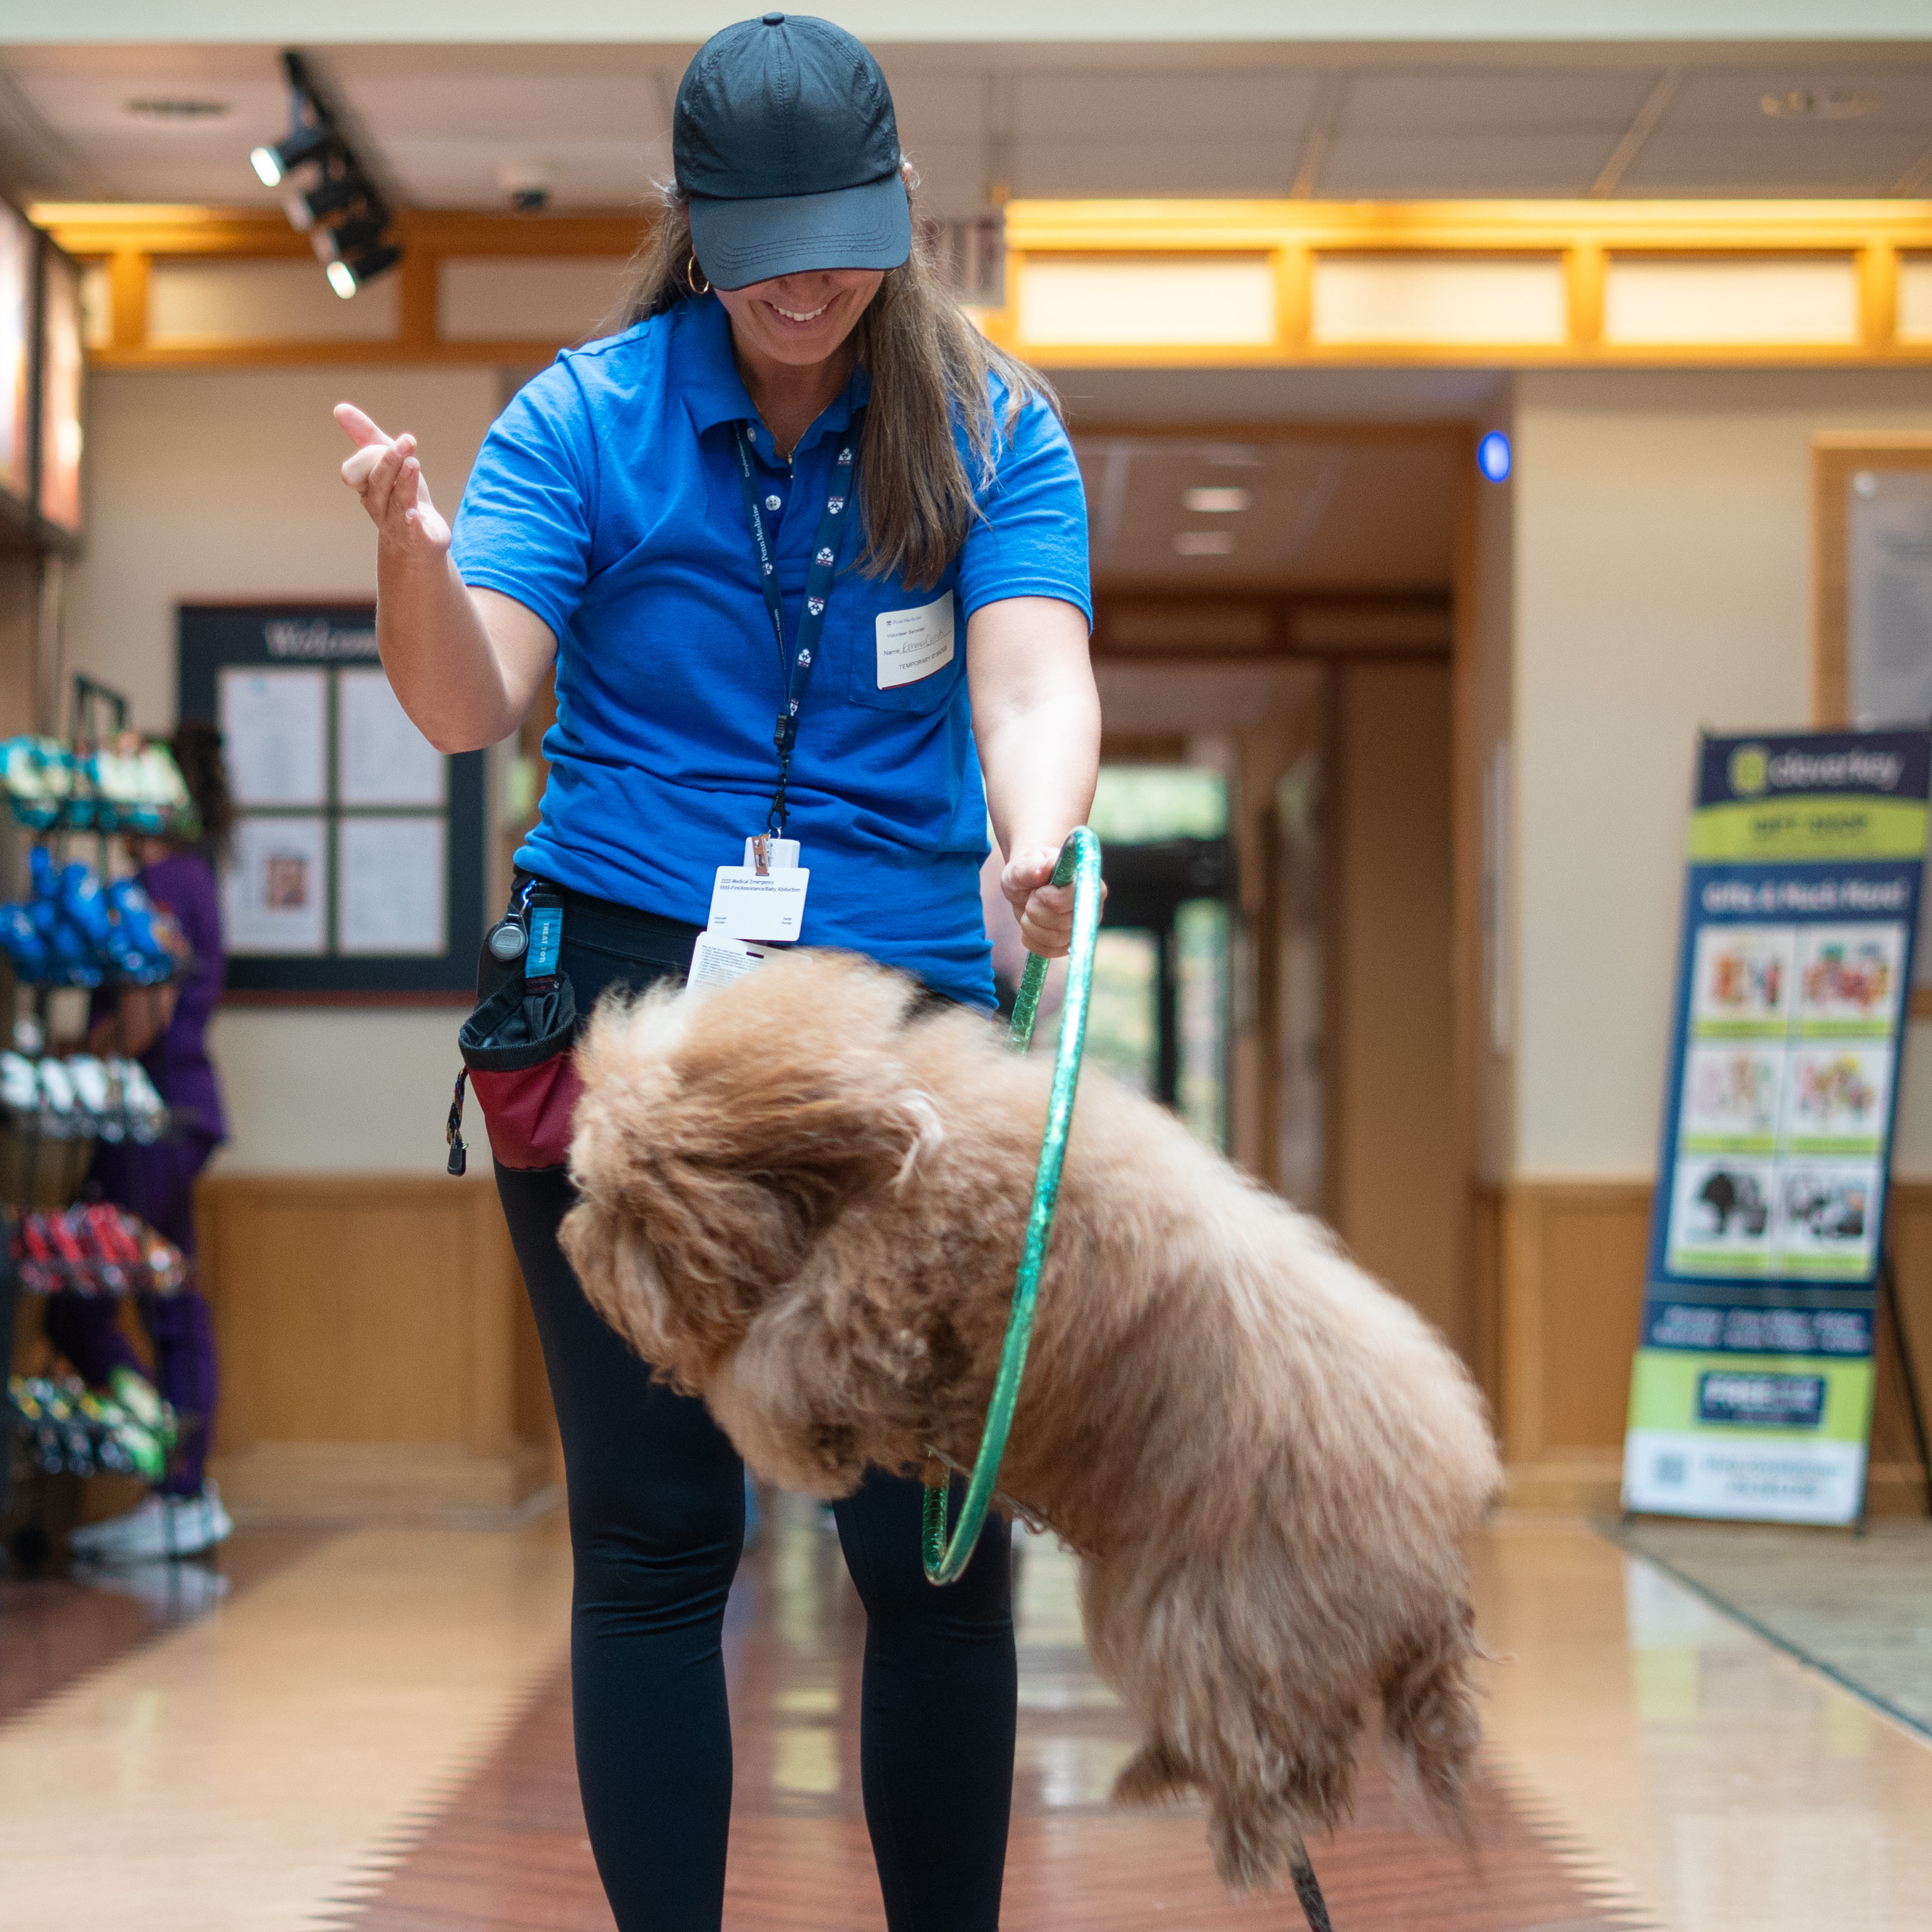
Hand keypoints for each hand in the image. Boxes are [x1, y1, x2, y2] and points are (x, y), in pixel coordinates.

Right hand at [334, 401, 450, 562]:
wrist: (418, 543)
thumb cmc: (401, 496)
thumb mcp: (386, 463)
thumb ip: (366, 437)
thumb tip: (339, 408)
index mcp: (367, 486)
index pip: (358, 468)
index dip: (373, 454)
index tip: (395, 441)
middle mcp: (378, 505)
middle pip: (379, 480)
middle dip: (390, 461)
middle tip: (407, 441)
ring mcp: (397, 523)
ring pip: (398, 501)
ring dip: (405, 482)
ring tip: (413, 463)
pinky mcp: (418, 538)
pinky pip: (412, 531)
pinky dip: (412, 523)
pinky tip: (416, 514)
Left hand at [1001, 844, 1101, 959]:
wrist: (1025, 883)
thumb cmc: (1026, 870)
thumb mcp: (1022, 866)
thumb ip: (1033, 867)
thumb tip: (1048, 866)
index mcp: (1085, 878)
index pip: (1077, 897)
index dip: (1052, 899)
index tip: (1038, 891)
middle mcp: (1090, 904)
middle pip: (1064, 922)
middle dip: (1037, 911)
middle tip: (1031, 896)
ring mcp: (1082, 925)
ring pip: (1055, 939)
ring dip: (1031, 925)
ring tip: (1028, 908)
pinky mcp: (1070, 942)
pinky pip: (1050, 951)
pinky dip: (1032, 939)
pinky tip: (1029, 924)